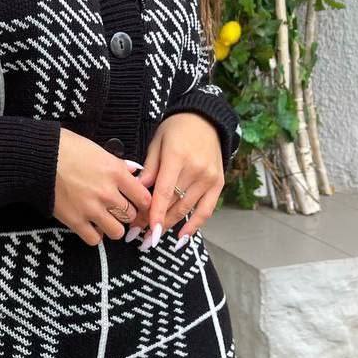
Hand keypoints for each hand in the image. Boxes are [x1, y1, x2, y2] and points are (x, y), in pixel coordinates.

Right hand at [53, 128, 152, 245]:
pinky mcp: (75, 221)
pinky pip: (95, 239)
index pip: (144, 198)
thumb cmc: (67, 148)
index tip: (137, 202)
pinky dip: (95, 235)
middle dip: (126, 213)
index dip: (142, 202)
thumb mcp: (98, 150)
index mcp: (116, 173)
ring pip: (117, 231)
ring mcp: (91, 209)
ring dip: (112, 226)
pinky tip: (91, 225)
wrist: (40, 158)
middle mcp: (107, 193)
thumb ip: (118, 164)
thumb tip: (134, 172)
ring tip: (105, 218)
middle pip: (131, 215)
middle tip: (118, 209)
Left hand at [130, 113, 224, 249]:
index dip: (155, 213)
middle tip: (140, 233)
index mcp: (177, 157)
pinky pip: (207, 210)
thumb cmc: (176, 129)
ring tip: (154, 235)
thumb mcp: (157, 143)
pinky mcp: (219, 184)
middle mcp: (196, 169)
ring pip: (187, 209)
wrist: (205, 119)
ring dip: (170, 224)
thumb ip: (149, 168)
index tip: (146, 230)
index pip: (164, 191)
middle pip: (174, 203)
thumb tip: (139, 191)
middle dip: (157, 221)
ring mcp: (209, 178)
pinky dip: (194, 225)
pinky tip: (181, 238)